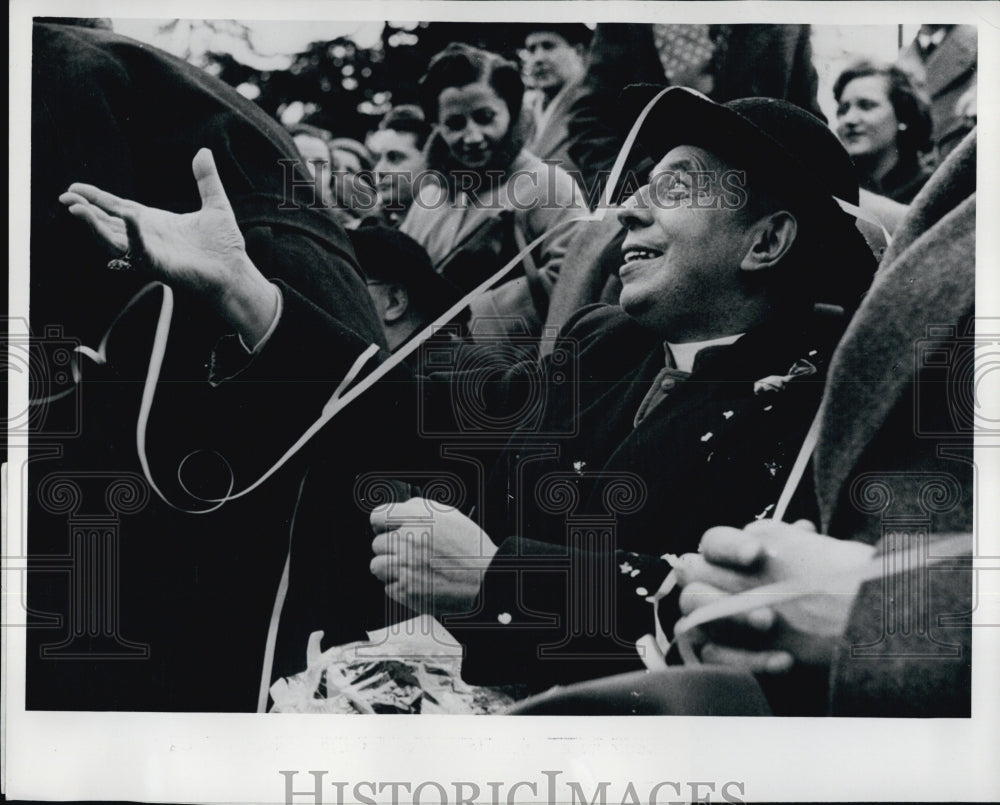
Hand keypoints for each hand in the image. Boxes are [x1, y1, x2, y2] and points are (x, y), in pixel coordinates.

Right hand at [59, 148, 277, 344]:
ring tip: (77, 209)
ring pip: (114, 240)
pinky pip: (141, 250)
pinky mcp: (161, 266)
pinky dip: (133, 235)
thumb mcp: (215, 206)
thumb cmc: (225, 247)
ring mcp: (152, 252)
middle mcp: (148, 237)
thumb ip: (207, 179)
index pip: (119, 208)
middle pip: (109, 223)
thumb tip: (204, 151)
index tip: (74, 188)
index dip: (96, 198)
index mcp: (155, 222)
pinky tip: (128, 218)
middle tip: (65, 198)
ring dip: (95, 225)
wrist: (237, 273)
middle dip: (86, 211)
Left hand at [369, 498, 497, 615]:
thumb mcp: (448, 515)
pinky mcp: (405, 591)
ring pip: (377, 566)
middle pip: (377, 544)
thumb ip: (418, 508)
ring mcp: (404, 567)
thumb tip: (398, 511)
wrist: (486, 579)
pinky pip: (388, 588)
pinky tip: (419, 582)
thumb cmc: (471, 548)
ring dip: (390, 568)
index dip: (381, 524)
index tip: (386, 530)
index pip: (378, 516)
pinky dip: (400, 587)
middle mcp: (407, 540)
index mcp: (417, 518)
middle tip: (409, 554)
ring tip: (411, 569)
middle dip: (390, 549)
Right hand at [674, 519, 875, 671]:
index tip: (755, 555)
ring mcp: (720, 620)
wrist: (865, 638)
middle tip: (764, 608)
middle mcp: (722, 584)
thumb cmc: (842, 594)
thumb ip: (806, 544)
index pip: (712, 542)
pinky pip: (714, 657)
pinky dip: (745, 660)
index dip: (727, 547)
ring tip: (770, 626)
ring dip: (729, 621)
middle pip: (691, 578)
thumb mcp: (828, 562)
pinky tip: (784, 660)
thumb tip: (801, 529)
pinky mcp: (726, 654)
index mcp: (740, 556)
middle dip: (720, 590)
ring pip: (693, 617)